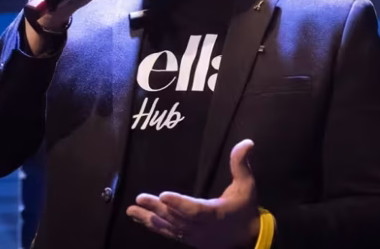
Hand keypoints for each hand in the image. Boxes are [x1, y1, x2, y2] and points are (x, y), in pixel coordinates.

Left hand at [127, 139, 259, 248]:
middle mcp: (202, 228)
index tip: (164, 196)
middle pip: (177, 219)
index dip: (180, 204)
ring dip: (150, 218)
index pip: (196, 210)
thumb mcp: (247, 185)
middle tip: (140, 198)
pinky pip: (169, 233)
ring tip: (131, 210)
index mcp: (216, 214)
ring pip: (170, 228)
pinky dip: (153, 226)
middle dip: (157, 209)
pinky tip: (139, 218)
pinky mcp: (188, 240)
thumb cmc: (245, 207)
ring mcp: (194, 236)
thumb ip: (241, 164)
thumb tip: (247, 141)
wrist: (248, 238)